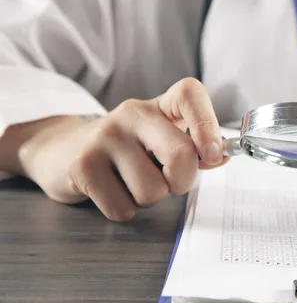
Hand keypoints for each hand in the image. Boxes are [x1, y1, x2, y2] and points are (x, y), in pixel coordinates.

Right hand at [18, 78, 227, 220]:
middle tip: (170, 180)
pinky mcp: (83, 165)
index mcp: (159, 105)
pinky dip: (125, 209)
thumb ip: (195, 148)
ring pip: (152, 191)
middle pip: (180, 156)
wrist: (67, 150)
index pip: (190, 93)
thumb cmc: (130, 150)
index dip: (208, 124)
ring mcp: (105, 137)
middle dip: (182, 182)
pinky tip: (114, 190)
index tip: (213, 154)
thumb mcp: (163, 139)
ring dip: (150, 198)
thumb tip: (223, 156)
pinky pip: (123, 208)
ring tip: (134, 182)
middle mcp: (132, 113)